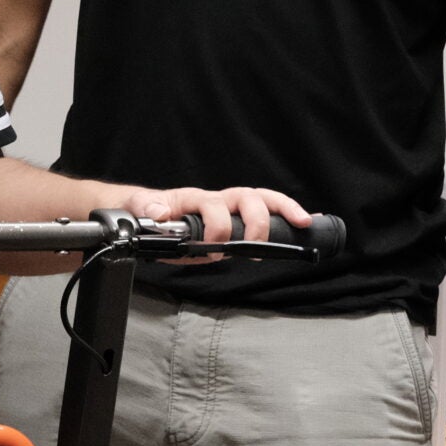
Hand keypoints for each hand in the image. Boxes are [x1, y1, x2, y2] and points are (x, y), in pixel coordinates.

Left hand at [122, 185, 310, 256]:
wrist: (145, 212)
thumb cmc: (145, 211)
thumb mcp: (137, 209)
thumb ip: (146, 210)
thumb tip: (159, 214)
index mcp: (193, 197)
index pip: (212, 203)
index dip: (216, 225)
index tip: (211, 249)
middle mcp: (216, 199)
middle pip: (247, 196)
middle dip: (258, 219)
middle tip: (258, 246)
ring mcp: (228, 208)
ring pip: (262, 200)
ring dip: (284, 210)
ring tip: (302, 223)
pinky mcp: (236, 220)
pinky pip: (265, 213)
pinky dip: (288, 215)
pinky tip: (308, 223)